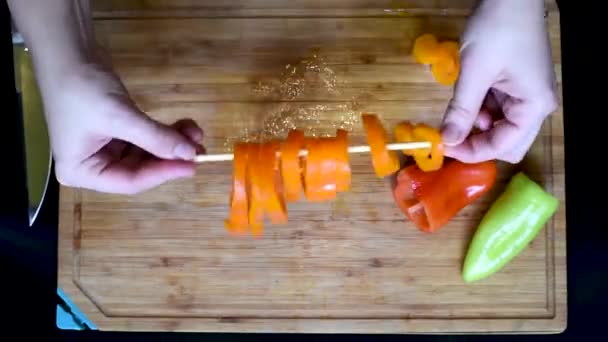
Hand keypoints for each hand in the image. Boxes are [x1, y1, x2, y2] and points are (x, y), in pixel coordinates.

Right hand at [41, 55, 203, 194]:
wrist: (67, 51)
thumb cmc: (82, 87)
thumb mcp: (120, 116)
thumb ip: (155, 138)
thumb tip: (190, 155)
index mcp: (81, 171)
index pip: (131, 182)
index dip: (163, 173)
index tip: (192, 164)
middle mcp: (92, 166)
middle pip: (141, 169)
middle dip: (170, 156)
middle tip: (200, 149)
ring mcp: (104, 149)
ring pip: (147, 154)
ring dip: (171, 143)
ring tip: (195, 133)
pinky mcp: (116, 133)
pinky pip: (145, 140)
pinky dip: (164, 133)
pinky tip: (184, 126)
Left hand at [440, 0, 557, 162]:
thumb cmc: (497, 29)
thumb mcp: (475, 72)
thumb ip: (461, 110)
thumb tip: (446, 141)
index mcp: (534, 106)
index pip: (504, 147)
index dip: (472, 152)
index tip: (443, 148)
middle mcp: (535, 106)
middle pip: (506, 143)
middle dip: (476, 142)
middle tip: (448, 133)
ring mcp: (526, 96)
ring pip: (498, 127)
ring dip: (474, 125)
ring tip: (456, 108)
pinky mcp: (515, 86)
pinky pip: (496, 110)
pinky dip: (478, 109)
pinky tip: (465, 98)